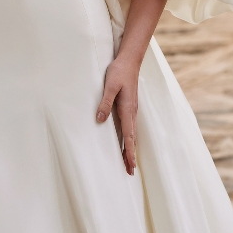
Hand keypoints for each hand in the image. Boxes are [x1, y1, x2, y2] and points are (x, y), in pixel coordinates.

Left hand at [96, 54, 139, 174]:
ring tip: (128, 162)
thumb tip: (100, 120)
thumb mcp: (109, 86)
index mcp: (128, 110)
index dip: (129, 151)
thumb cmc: (119, 72)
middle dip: (130, 155)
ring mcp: (131, 110)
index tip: (130, 165)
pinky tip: (126, 141)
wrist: (129, 60)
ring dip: (130, 148)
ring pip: (131, 133)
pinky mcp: (128, 106)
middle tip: (130, 171)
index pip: (129, 136)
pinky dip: (129, 138)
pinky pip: (129, 127)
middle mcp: (131, 112)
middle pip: (132, 138)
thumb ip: (105, 103)